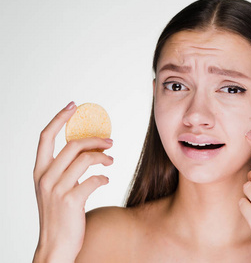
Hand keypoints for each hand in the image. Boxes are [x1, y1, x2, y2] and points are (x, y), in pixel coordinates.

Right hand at [33, 102, 113, 262]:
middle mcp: (45, 178)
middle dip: (95, 139)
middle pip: (73, 144)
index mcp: (39, 171)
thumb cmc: (59, 216)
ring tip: (111, 162)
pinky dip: (104, 177)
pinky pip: (94, 179)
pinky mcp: (71, 201)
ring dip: (103, 157)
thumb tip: (89, 148)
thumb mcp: (55, 189)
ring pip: (86, 159)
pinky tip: (105, 180)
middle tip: (110, 142)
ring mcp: (56, 190)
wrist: (55, 246)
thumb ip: (65, 169)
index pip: (45, 137)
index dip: (59, 118)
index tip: (73, 106)